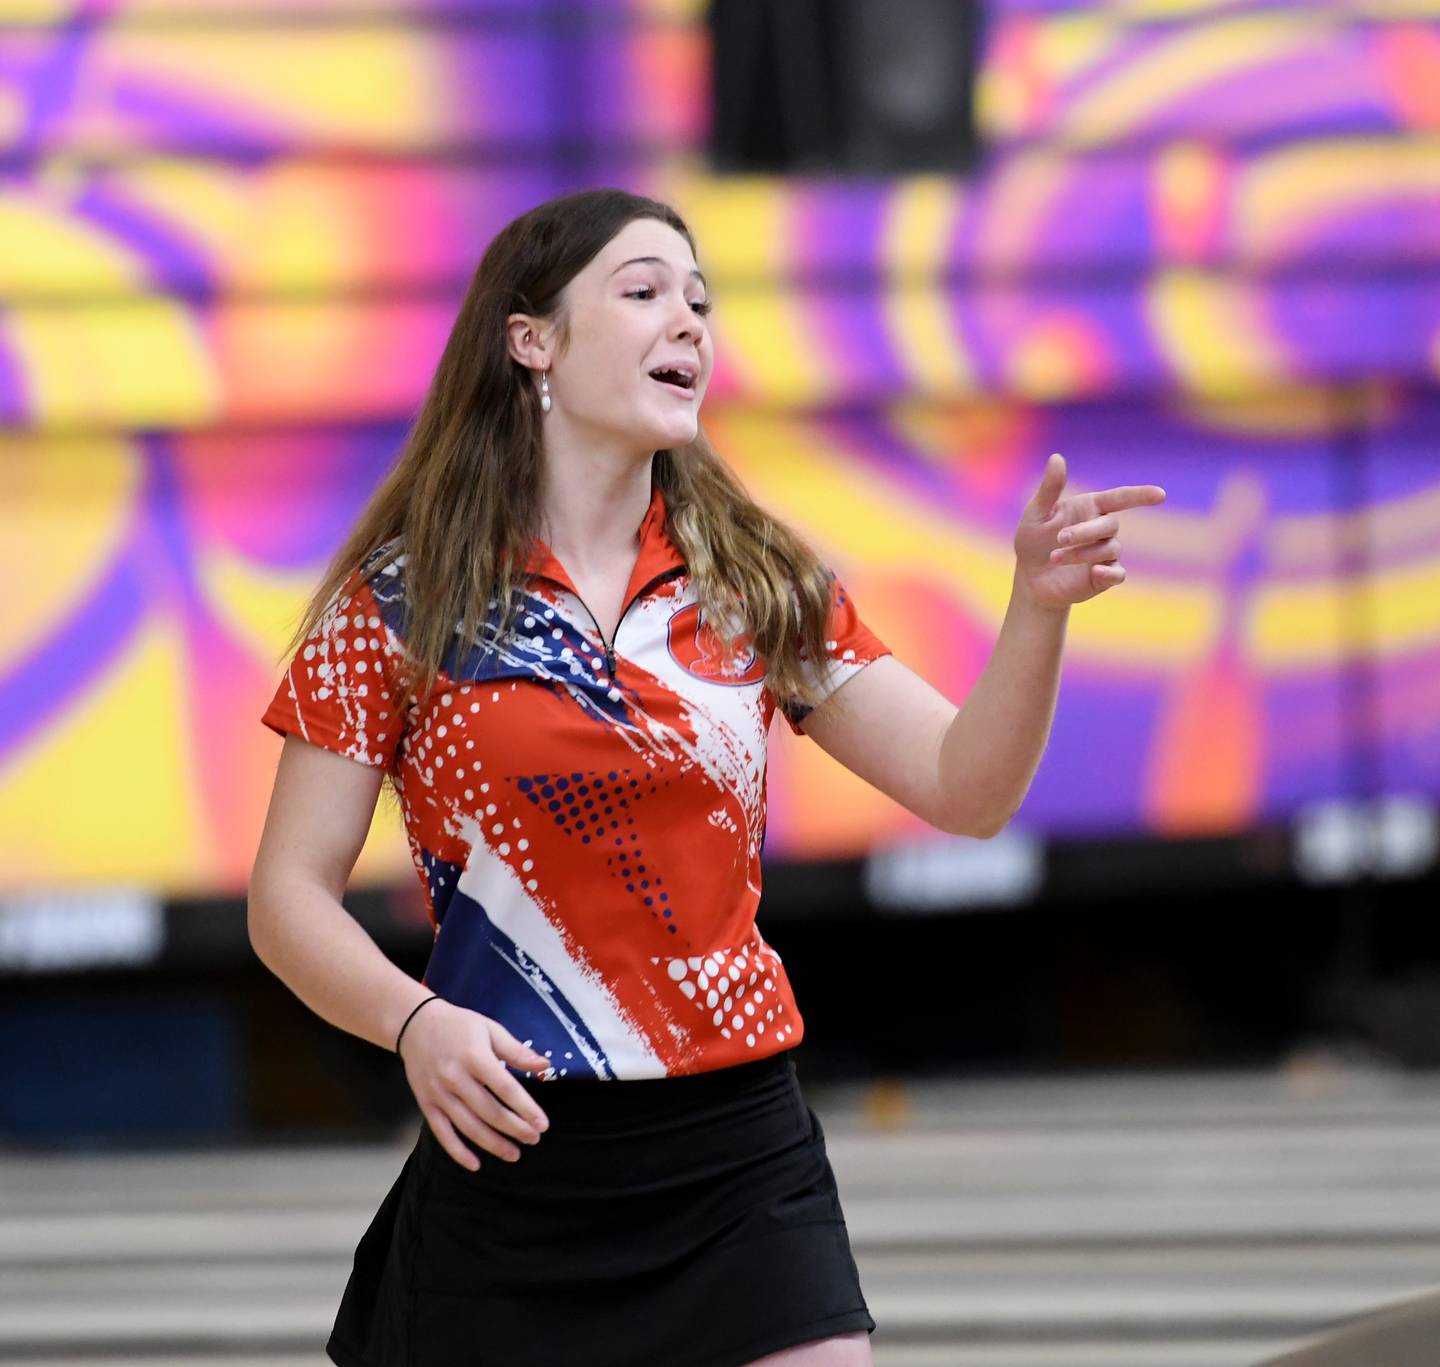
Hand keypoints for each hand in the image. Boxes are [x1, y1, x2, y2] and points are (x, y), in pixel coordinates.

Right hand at [398, 998, 553, 1169]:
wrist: (415, 1024)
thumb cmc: (459, 1026)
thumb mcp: (491, 1029)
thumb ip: (516, 1051)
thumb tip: (545, 1066)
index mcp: (474, 1056)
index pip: (505, 1088)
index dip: (525, 1108)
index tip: (543, 1124)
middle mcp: (455, 1077)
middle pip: (489, 1111)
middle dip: (514, 1129)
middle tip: (534, 1139)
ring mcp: (438, 1093)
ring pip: (468, 1126)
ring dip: (492, 1144)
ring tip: (514, 1154)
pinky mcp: (426, 1104)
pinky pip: (442, 1133)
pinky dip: (457, 1152)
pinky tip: (475, 1164)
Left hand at [1013, 452, 1165, 608]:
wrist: (1029, 579)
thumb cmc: (1033, 541)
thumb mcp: (1036, 514)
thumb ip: (1050, 489)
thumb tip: (1057, 457)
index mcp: (1090, 508)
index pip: (1120, 498)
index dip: (1141, 495)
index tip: (1160, 495)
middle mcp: (1101, 529)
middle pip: (1111, 525)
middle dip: (1085, 531)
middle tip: (1059, 538)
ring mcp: (1104, 554)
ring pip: (1110, 549)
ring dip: (1081, 553)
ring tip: (1054, 557)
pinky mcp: (1103, 577)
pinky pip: (1117, 574)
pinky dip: (1110, 572)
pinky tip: (1095, 571)